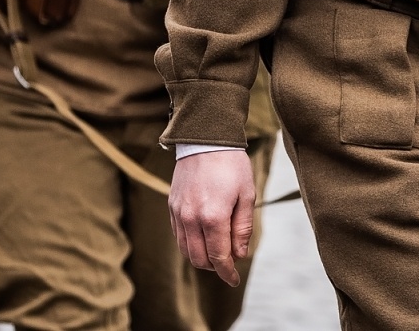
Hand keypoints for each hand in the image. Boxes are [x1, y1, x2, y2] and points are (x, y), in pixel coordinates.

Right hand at [170, 149, 256, 285]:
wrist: (206, 140)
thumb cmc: (232, 165)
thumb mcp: (247, 195)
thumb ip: (242, 228)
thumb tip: (239, 255)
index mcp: (213, 217)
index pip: (219, 257)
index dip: (228, 272)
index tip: (234, 279)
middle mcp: (191, 218)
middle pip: (199, 259)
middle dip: (215, 267)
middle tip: (228, 264)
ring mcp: (178, 213)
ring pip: (186, 250)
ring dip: (201, 258)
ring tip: (217, 253)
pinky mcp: (172, 207)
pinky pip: (178, 236)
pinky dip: (190, 244)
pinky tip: (204, 238)